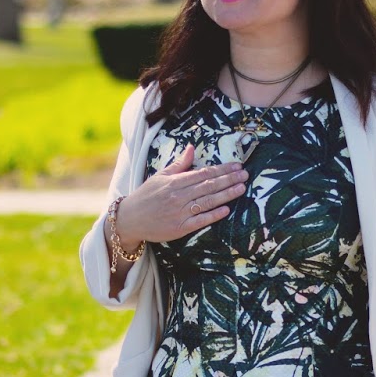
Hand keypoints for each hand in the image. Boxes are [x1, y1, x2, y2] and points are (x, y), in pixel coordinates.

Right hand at [115, 144, 247, 248]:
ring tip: (241, 188)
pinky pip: (200, 220)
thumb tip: (192, 148)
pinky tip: (226, 209)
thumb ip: (179, 164)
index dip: (222, 169)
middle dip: (229, 179)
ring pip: (207, 201)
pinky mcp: (180, 228)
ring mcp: (180, 212)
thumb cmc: (146, 196)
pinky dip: (213, 215)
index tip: (236, 166)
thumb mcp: (160, 176)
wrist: (130, 219)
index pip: (203, 173)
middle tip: (245, 175)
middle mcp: (179, 196)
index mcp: (175, 182)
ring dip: (226, 195)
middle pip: (209, 186)